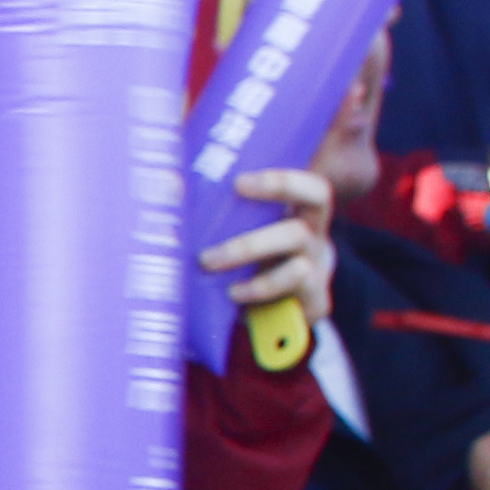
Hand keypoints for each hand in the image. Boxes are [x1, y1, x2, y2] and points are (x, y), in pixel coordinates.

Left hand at [196, 162, 334, 327]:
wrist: (273, 305)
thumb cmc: (250, 256)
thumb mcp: (240, 229)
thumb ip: (219, 209)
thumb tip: (170, 184)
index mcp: (303, 215)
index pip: (312, 191)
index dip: (282, 183)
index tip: (239, 183)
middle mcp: (316, 243)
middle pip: (300, 233)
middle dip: (249, 245)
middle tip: (205, 258)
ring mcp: (318, 276)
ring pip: (297, 271)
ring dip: (251, 286)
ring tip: (213, 280)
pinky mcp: (315, 306)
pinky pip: (295, 305)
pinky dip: (259, 300)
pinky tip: (233, 297)